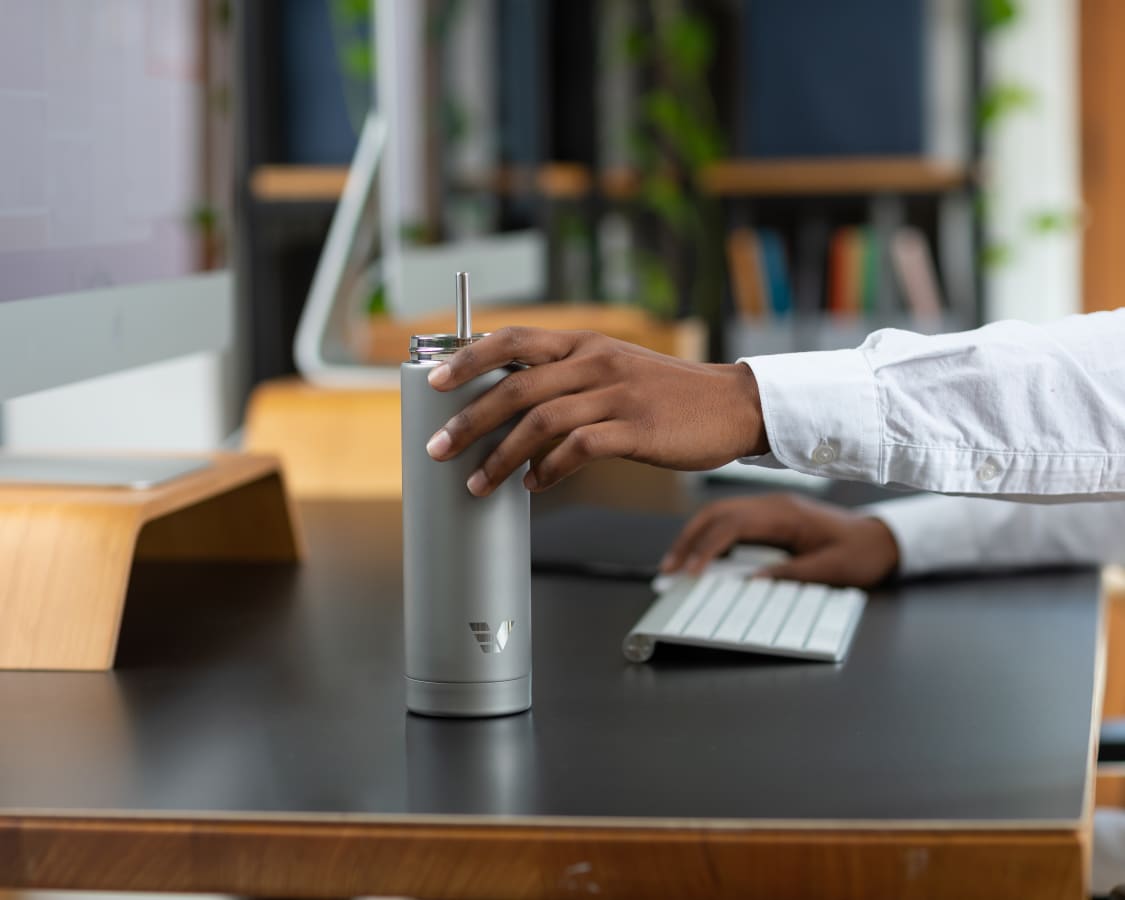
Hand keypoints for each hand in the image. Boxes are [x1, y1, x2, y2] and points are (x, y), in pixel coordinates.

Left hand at [425, 328, 767, 495]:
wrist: (732, 405)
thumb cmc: (666, 394)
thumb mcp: (613, 369)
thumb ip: (566, 380)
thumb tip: (509, 411)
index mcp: (583, 343)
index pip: (512, 340)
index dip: (468, 359)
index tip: (434, 382)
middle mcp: (595, 361)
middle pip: (516, 386)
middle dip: (469, 419)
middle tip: (439, 448)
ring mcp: (617, 394)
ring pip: (540, 421)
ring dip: (501, 456)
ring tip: (478, 483)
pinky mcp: (637, 429)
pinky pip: (579, 450)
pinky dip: (549, 470)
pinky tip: (535, 485)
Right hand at [661, 493, 899, 587]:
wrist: (883, 539)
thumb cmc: (862, 553)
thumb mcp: (830, 570)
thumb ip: (790, 574)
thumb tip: (750, 581)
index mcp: (785, 514)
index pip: (733, 525)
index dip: (706, 548)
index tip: (691, 573)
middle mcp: (773, 505)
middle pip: (717, 513)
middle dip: (689, 539)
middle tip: (669, 569)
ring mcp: (771, 508)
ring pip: (720, 514)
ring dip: (695, 536)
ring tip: (677, 563)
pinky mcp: (771, 517)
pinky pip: (732, 522)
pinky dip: (711, 537)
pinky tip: (702, 556)